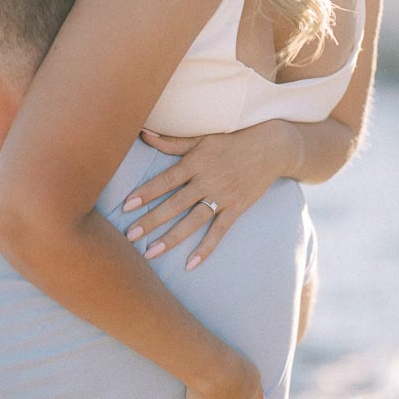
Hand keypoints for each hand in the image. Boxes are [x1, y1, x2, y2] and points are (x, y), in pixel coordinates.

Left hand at [124, 123, 294, 268]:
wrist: (272, 148)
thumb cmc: (232, 141)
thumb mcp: (202, 138)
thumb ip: (172, 141)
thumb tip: (143, 133)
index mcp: (196, 162)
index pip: (166, 180)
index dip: (146, 192)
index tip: (127, 205)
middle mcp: (208, 181)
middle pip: (175, 204)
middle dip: (151, 220)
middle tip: (130, 236)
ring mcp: (223, 197)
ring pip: (193, 221)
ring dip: (171, 238)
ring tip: (150, 253)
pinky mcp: (236, 209)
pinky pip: (219, 232)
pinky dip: (206, 248)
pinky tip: (190, 265)